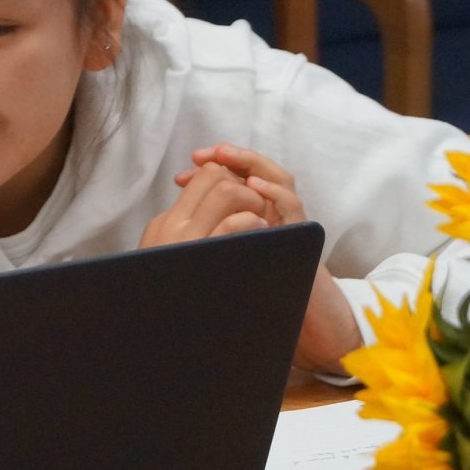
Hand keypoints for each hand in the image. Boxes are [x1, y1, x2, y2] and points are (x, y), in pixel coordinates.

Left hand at [144, 144, 361, 373]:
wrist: (289, 315)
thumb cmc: (248, 286)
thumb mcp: (219, 259)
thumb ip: (207, 237)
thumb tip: (169, 228)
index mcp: (248, 215)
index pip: (233, 180)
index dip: (209, 170)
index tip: (184, 170)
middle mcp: (271, 212)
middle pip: (255, 170)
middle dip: (230, 157)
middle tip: (204, 154)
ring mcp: (287, 220)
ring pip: (279, 178)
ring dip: (253, 164)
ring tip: (228, 157)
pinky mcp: (301, 234)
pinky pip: (293, 206)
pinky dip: (276, 192)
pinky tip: (256, 188)